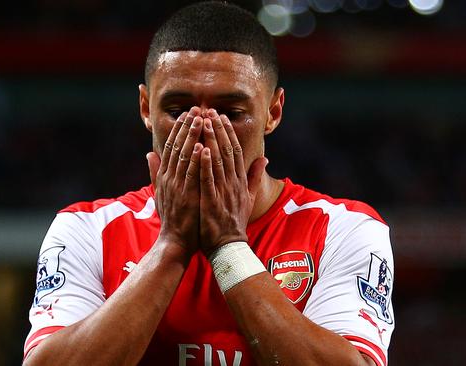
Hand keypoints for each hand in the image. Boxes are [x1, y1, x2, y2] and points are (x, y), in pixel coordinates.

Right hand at [147, 107, 203, 254]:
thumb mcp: (161, 192)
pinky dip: (195, 160)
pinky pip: (191, 175)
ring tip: (200, 119)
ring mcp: (177, 186)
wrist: (175, 241)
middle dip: (187, 126)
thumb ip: (155, 172)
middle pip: (177, 146)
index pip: (171, 146)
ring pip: (184, 156)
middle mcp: (169, 178)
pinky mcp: (186, 196)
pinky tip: (201, 146)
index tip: (188, 114)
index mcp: (165, 176)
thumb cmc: (173, 218)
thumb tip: (148, 153)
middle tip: (197, 108)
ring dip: (192, 137)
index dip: (179, 128)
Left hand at [199, 109, 267, 255]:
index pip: (235, 151)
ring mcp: (223, 192)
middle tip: (210, 111)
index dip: (228, 132)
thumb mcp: (248, 198)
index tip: (220, 117)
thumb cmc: (234, 222)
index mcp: (239, 181)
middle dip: (218, 130)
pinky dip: (205, 164)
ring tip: (204, 122)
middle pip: (227, 151)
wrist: (229, 247)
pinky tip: (200, 149)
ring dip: (211, 140)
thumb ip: (254, 177)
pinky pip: (209, 180)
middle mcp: (233, 183)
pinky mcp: (212, 202)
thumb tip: (264, 158)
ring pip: (218, 161)